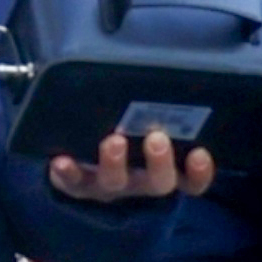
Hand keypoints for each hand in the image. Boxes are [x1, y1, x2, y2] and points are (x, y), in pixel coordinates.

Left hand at [49, 127, 218, 201]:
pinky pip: (74, 183)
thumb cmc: (129, 141)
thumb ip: (163, 113)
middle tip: (157, 139)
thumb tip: (179, 75)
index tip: (200, 153)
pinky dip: (68, 173)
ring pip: (116, 182)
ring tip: (113, 141)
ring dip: (115, 163)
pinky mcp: (79, 185)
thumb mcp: (149, 131)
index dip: (199, 172)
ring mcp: (110, 186)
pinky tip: (61, 161)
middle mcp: (140, 183)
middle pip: (158, 182)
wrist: (86, 169)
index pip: (192, 180)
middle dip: (159, 162)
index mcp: (164, 172)